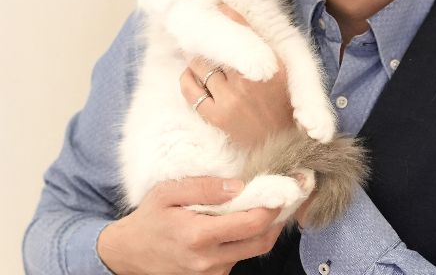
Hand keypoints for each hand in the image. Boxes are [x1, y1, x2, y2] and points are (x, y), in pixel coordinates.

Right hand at [97, 177, 283, 274]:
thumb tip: (239, 185)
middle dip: (279, 217)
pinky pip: (240, 255)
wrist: (130, 253)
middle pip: (261, 241)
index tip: (286, 188)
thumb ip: (203, 187)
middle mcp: (209, 260)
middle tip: (289, 195)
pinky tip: (247, 218)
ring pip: (253, 250)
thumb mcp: (168, 192)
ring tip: (270, 202)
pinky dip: (249, 237)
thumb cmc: (150, 218)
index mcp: (199, 237)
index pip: (251, 223)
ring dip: (266, 228)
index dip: (274, 206)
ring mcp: (212, 273)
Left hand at [180, 4, 294, 148]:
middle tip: (197, 30)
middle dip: (206, 38)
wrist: (282, 147)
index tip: (218, 6)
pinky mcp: (216, 117)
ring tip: (192, 52)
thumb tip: (241, 30)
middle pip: (216, 47)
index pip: (243, 32)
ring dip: (194, 57)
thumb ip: (263, 52)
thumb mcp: (282, 73)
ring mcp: (230, 99)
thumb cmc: (282, 107)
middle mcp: (248, 80)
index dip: (228, 15)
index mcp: (268, 66)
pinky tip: (190, 75)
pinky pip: (191, 90)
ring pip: (200, 66)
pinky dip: (187, 79)